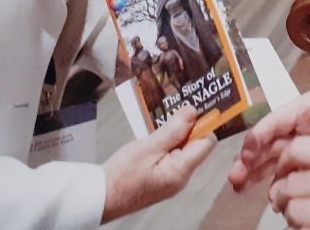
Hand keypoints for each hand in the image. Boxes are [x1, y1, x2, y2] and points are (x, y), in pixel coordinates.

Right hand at [101, 104, 215, 222]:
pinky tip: (157, 138)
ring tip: (162, 125)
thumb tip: (193, 112)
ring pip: (186, 150)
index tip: (189, 110)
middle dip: (188, 128)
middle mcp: (183, 178)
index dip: (202, 124)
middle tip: (172, 114)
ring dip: (177, 135)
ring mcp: (174, 180)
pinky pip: (175, 157)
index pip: (207, 142)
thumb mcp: (147, 147)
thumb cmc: (121, 175)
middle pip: (197, 145)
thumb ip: (173, 130)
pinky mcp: (165, 179)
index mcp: (181, 171)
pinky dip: (169, 145)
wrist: (102, 197)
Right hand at [228, 77, 309, 191]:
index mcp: (307, 107)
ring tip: (239, 187)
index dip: (259, 136)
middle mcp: (301, 121)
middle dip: (250, 157)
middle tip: (235, 178)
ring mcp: (305, 137)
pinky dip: (273, 176)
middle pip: (269, 139)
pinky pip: (286, 164)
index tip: (247, 153)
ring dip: (255, 169)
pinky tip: (265, 191)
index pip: (276, 120)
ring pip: (273, 153)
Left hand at [268, 136, 309, 229]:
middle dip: (284, 190)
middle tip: (289, 193)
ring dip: (293, 212)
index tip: (288, 167)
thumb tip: (298, 159)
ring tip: (304, 210)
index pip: (297, 150)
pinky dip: (305, 229)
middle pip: (289, 184)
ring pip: (293, 212)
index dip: (287, 159)